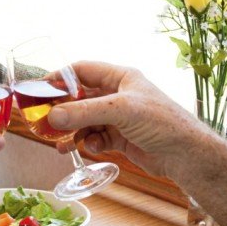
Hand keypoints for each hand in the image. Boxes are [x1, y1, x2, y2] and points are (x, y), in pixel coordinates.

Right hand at [46, 61, 209, 178]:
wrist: (186, 154)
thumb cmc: (163, 122)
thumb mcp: (121, 110)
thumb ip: (85, 112)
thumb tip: (53, 115)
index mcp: (121, 77)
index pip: (82, 71)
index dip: (60, 79)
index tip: (40, 90)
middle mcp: (118, 95)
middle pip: (80, 98)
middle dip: (63, 110)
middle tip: (44, 121)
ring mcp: (119, 118)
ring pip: (85, 121)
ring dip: (72, 131)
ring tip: (61, 143)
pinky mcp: (121, 138)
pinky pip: (95, 138)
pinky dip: (89, 143)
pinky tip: (91, 148)